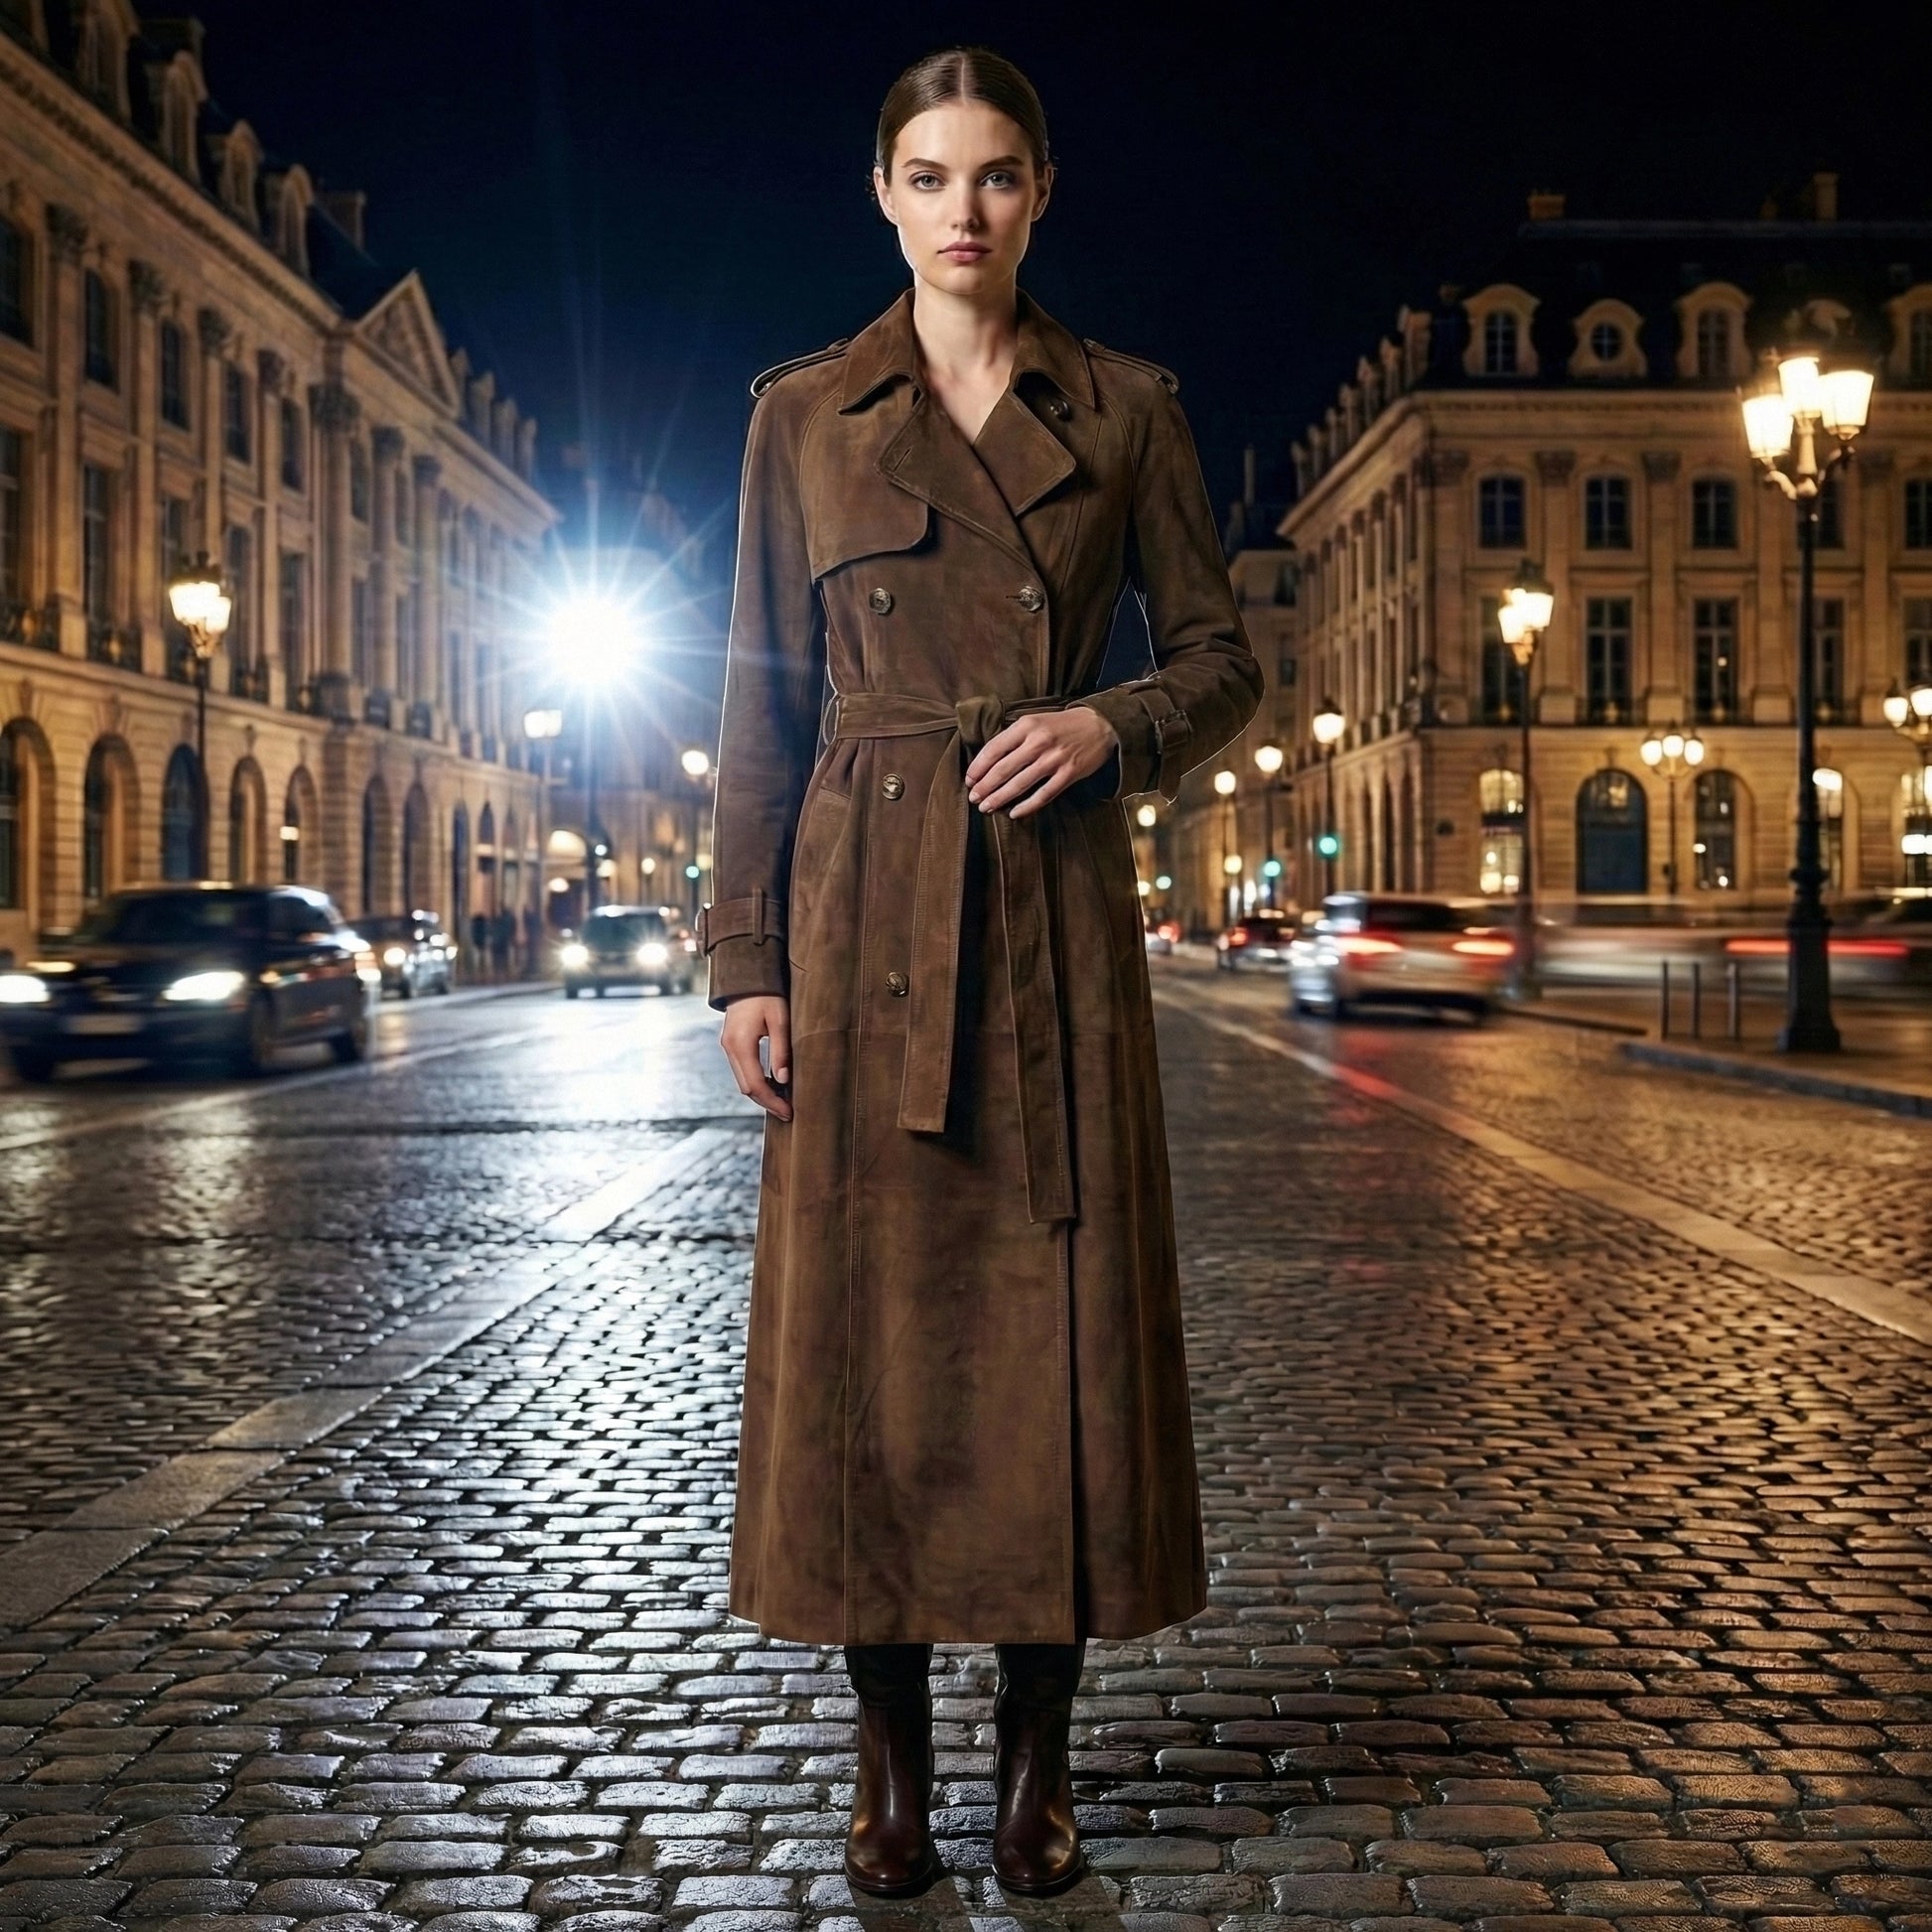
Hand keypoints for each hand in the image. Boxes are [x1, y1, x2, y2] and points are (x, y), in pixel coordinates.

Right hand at [721, 994, 791, 1121]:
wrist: (747, 976)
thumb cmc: (768, 995)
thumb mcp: (780, 1020)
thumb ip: (781, 1051)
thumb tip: (783, 1081)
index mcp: (740, 1044)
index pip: (755, 1084)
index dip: (772, 1101)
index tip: (789, 1112)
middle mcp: (729, 1048)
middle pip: (746, 1088)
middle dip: (767, 1103)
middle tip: (788, 1112)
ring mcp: (727, 1046)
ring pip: (742, 1081)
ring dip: (761, 1094)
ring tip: (783, 1102)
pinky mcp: (730, 1044)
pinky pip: (742, 1071)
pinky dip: (756, 1081)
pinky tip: (773, 1084)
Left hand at [965, 707, 1118, 818]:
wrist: (1099, 725)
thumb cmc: (1062, 725)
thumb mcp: (1035, 720)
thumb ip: (1014, 737)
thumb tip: (988, 760)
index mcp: (1027, 726)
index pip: (994, 749)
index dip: (978, 767)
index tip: (969, 780)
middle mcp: (1038, 742)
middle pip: (1003, 769)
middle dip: (985, 786)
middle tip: (973, 798)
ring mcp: (1054, 760)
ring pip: (1020, 784)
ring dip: (1000, 798)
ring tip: (986, 808)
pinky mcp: (1068, 774)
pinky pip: (1043, 795)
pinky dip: (1027, 806)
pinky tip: (1014, 813)